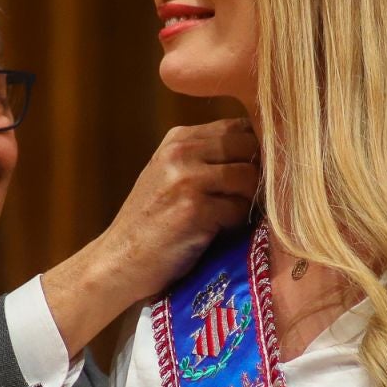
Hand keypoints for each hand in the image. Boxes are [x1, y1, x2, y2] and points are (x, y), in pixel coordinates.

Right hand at [43, 119, 258, 353]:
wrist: (118, 261)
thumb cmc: (152, 225)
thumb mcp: (172, 177)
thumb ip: (208, 159)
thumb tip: (267, 152)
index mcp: (178, 138)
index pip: (240, 126)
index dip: (256, 151)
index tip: (254, 175)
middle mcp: (181, 151)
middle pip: (250, 146)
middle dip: (257, 174)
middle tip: (246, 200)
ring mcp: (186, 178)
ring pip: (249, 177)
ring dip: (247, 202)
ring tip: (228, 219)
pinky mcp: (193, 209)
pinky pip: (239, 209)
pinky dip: (234, 225)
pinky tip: (216, 234)